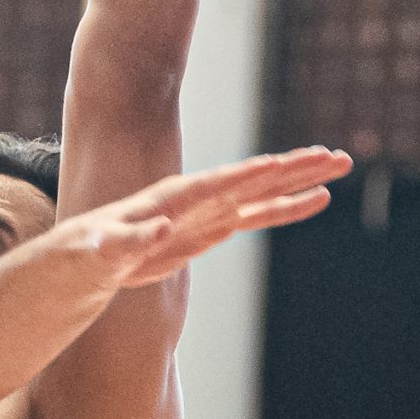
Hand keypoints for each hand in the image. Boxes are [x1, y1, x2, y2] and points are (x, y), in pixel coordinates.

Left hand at [48, 145, 351, 289]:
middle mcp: (194, 200)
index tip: (284, 164)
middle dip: (294, 170)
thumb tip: (163, 229)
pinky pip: (255, 216)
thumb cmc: (83, 255)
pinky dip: (284, 208)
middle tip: (338, 158)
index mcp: (169, 200)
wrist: (81, 260)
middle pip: (251, 180)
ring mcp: (205, 213)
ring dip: (298, 183)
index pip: (217, 184)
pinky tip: (312, 201)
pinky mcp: (209, 230)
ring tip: (338, 171)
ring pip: (261, 194)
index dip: (249, 176)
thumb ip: (127, 242)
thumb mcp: (99, 251)